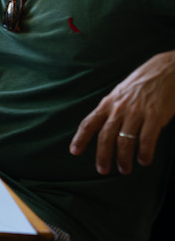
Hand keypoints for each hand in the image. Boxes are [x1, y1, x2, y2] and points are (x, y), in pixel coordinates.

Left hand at [70, 50, 174, 174]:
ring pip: (125, 141)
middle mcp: (119, 109)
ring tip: (124, 170)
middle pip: (106, 137)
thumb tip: (102, 126)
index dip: (80, 138)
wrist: (166, 70)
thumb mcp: (120, 93)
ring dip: (124, 159)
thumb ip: (111, 109)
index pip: (89, 123)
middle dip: (102, 156)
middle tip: (102, 170)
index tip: (75, 151)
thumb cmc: (142, 83)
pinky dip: (145, 153)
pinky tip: (144, 161)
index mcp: (108, 103)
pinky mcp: (155, 116)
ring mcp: (137, 113)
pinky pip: (147, 140)